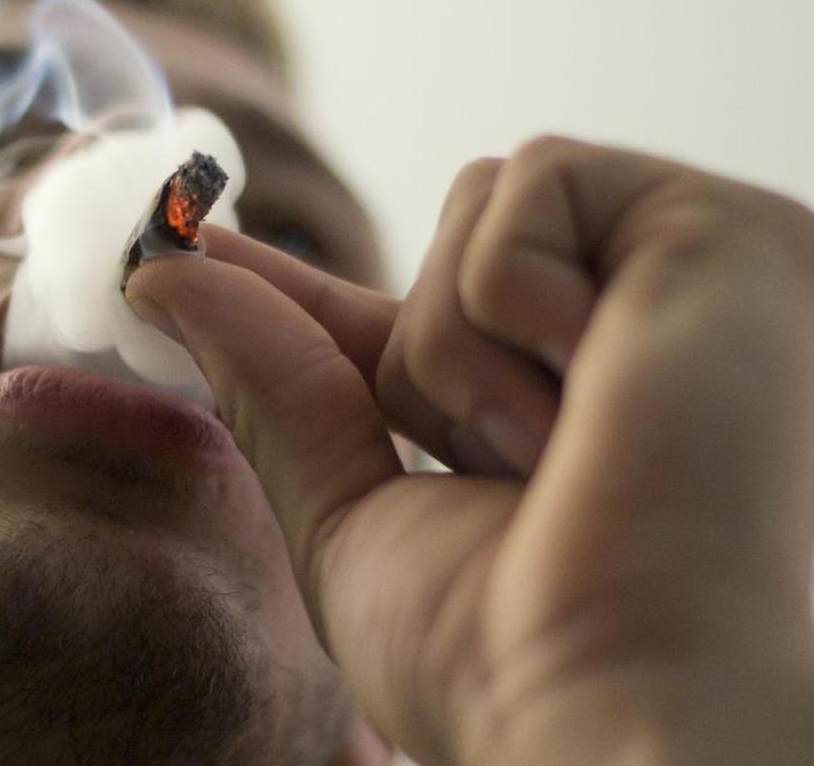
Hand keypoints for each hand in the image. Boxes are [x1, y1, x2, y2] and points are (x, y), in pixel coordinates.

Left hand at [124, 137, 813, 764]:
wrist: (622, 703)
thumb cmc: (496, 654)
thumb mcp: (348, 517)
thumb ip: (271, 384)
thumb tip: (167, 276)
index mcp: (556, 408)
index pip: (409, 316)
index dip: (306, 287)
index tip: (202, 250)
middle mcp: (626, 335)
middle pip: (444, 249)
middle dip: (421, 364)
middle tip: (508, 472)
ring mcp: (678, 280)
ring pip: (479, 209)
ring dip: (462, 350)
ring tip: (559, 448)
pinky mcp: (720, 229)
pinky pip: (535, 182)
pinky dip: (516, 297)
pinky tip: (603, 389)